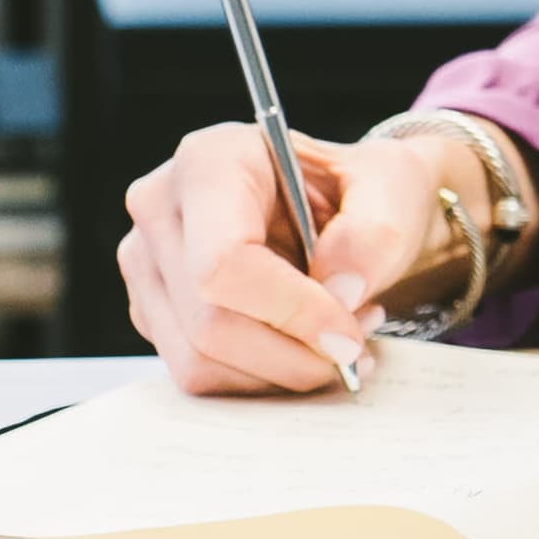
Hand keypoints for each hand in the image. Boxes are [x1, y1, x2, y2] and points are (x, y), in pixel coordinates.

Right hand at [115, 122, 457, 395]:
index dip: (290, 312)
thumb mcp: (392, 187)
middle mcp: (161, 207)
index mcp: (211, 160)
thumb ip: (374, 233)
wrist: (341, 206)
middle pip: (210, 322)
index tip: (346, 336)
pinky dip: (261, 378)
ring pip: (200, 360)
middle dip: (294, 351)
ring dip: (282, 370)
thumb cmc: (360, 188)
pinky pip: (200, 375)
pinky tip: (303, 346)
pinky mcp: (154, 310)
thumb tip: (341, 290)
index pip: (224, 261)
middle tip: (356, 343)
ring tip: (338, 338)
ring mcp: (147, 263)